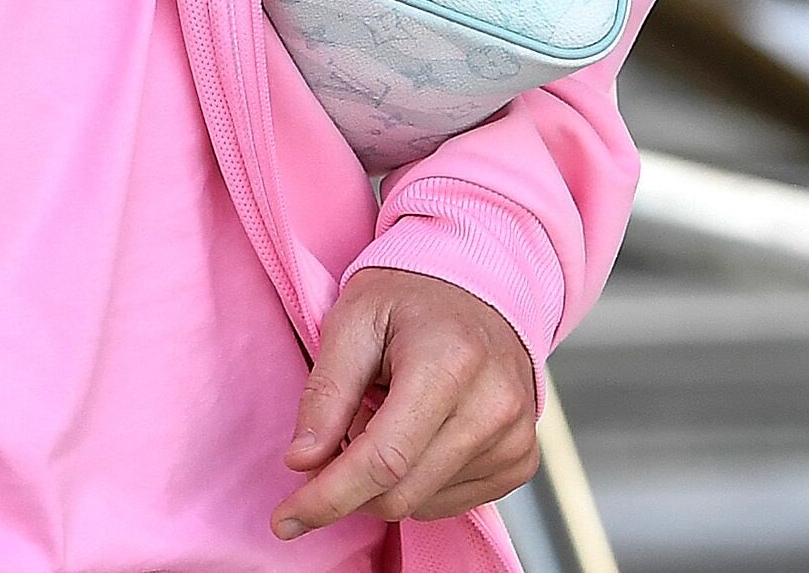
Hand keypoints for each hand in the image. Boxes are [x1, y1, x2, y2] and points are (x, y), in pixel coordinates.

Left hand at [273, 270, 539, 537]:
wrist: (482, 289)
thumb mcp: (352, 320)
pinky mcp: (521, 461)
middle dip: (347, 488)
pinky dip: (416, 483)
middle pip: (401, 492)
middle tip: (329, 443)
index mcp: (450, 363)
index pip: (383, 459)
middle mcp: (493, 407)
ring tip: (383, 416)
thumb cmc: (410, 299)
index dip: (329, 496)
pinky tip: (414, 434)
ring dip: (383, 480)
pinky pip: (451, 503)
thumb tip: (303, 461)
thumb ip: (326, 392)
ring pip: (422, 503)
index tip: (287, 520)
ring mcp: (515, 439)